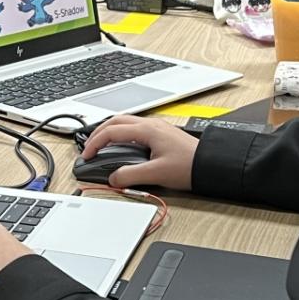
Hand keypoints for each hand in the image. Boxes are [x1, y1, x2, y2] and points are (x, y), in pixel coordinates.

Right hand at [81, 115, 198, 189]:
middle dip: (99, 133)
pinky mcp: (162, 133)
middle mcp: (151, 124)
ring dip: (110, 131)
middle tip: (89, 147)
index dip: (95, 143)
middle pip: (116, 121)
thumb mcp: (156, 173)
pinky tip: (123, 146)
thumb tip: (114, 178)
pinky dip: (122, 134)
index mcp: (147, 130)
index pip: (112, 131)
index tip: (86, 155)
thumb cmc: (190, 165)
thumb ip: (131, 175)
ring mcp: (157, 127)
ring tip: (102, 145)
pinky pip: (135, 128)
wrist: (211, 164)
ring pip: (126, 122)